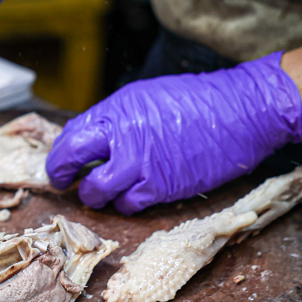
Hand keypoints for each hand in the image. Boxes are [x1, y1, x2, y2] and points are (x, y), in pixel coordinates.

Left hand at [45, 52, 301, 213]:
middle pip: (71, 160)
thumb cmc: (197, 101)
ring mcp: (141, 164)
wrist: (241, 112)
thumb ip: (115, 119)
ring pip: (97, 191)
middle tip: (65, 183)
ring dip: (95, 195)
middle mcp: (123, 136)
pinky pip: (129, 204)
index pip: (71, 135)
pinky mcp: (163, 187)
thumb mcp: (144, 97)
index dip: (60, 154)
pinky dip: (125, 204)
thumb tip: (90, 140)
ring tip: (100, 192)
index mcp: (116, 110)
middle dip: (62, 175)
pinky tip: (130, 197)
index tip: (60, 163)